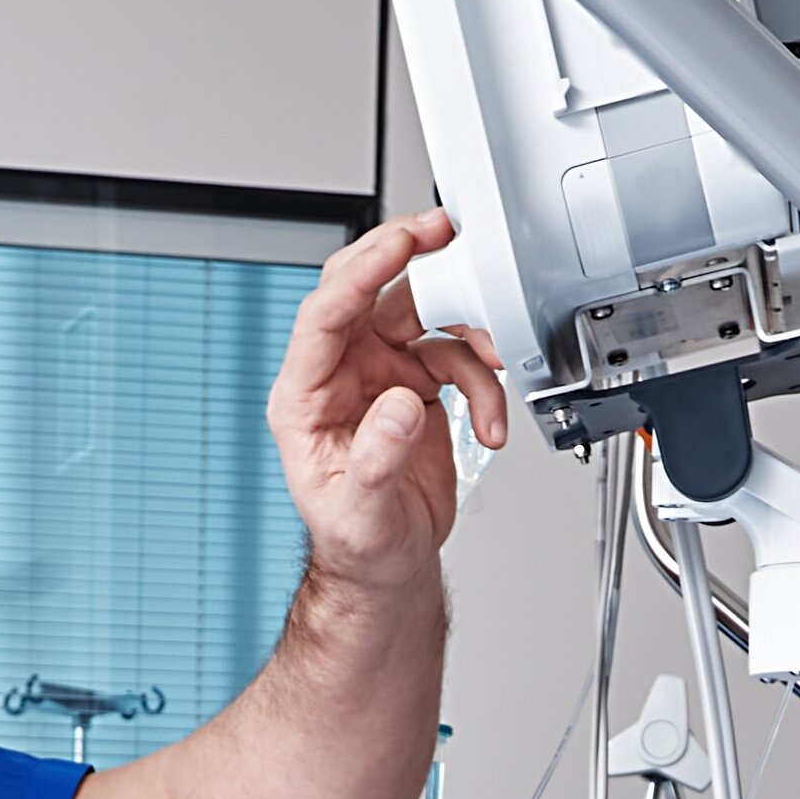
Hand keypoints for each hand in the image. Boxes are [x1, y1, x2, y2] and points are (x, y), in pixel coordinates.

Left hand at [266, 210, 511, 593]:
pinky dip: (484, 384)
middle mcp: (339, 373)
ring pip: (424, 316)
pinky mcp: (415, 383)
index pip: (325, 313)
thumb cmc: (357, 543)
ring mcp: (378, 373)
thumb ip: (377, 459)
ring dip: (468, 334)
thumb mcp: (360, 513)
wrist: (388, 566)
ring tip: (494, 367)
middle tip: (446, 233)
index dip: (362, 272)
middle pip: (368, 288)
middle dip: (409, 256)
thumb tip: (399, 405)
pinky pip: (455, 356)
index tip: (401, 244)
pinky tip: (491, 424)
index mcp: (304, 395)